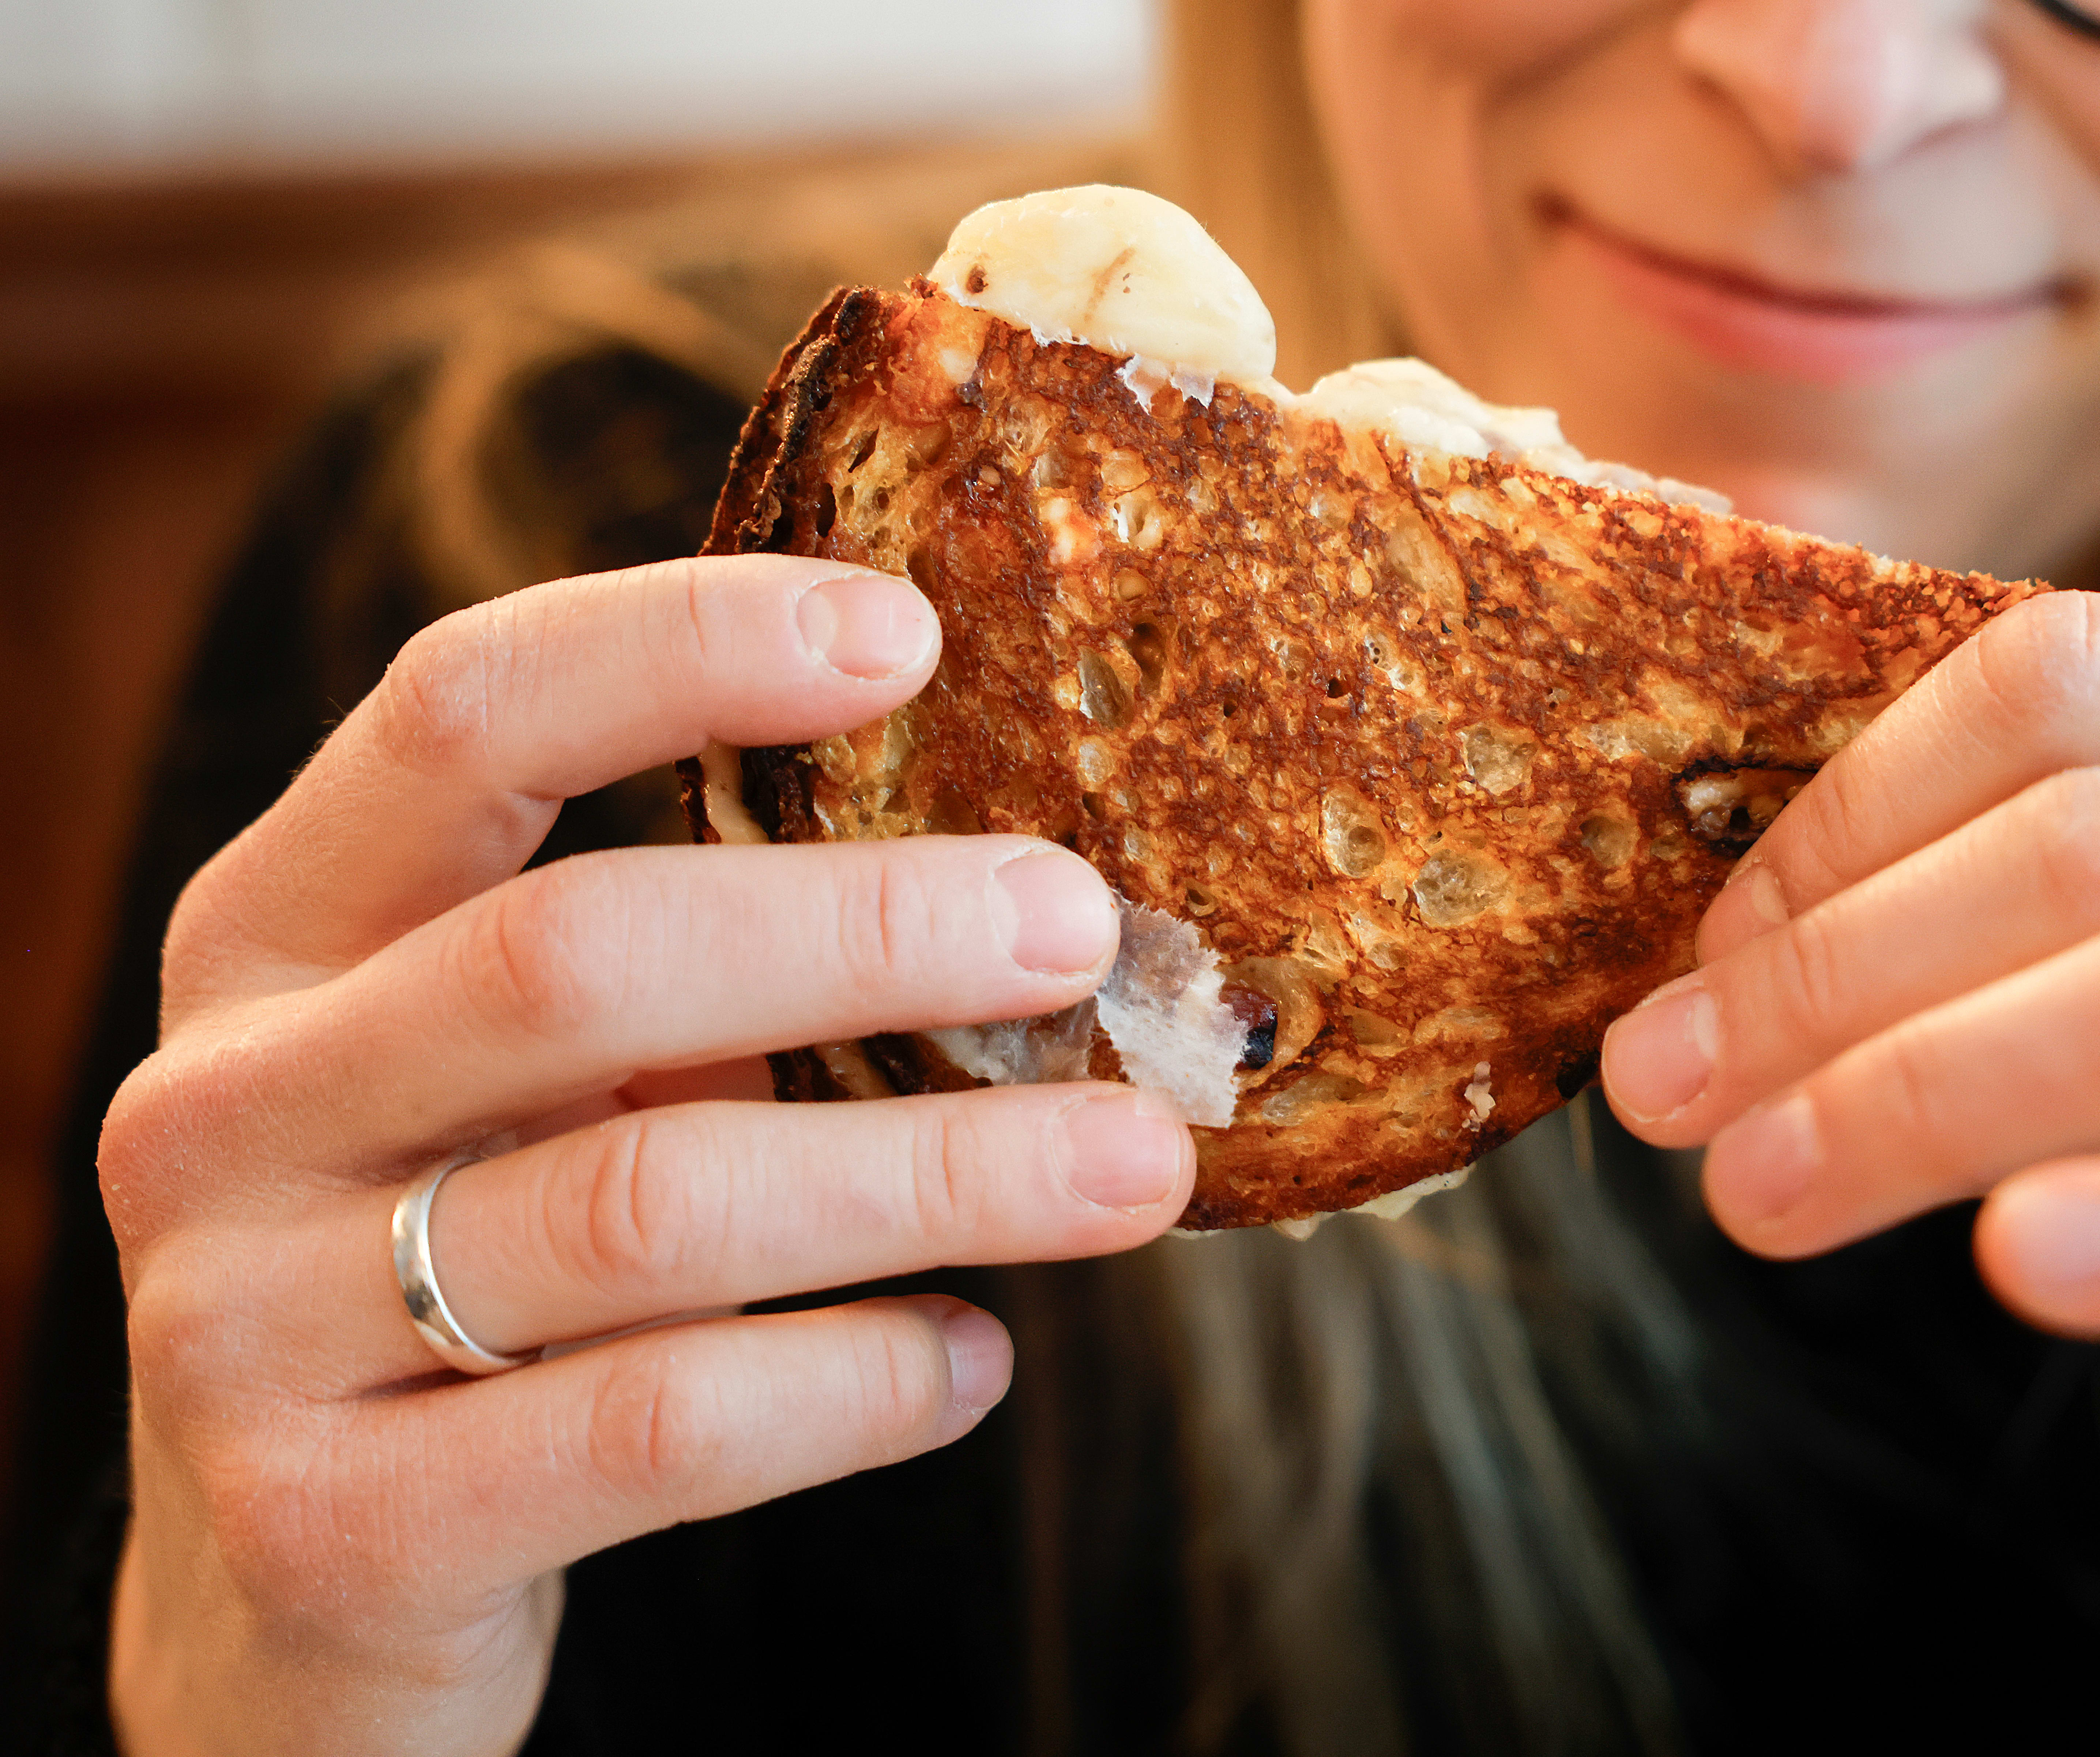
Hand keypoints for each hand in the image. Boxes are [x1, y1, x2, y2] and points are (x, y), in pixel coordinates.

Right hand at [100, 555, 1195, 1755]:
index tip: (905, 633)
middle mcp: (224, 1106)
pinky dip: (856, 1382)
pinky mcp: (334, 1530)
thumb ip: (678, 985)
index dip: (679, 646)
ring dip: (934, 1174)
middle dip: (865, 930)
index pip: (462, 718)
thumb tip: (1010, 903)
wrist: (296, 1589)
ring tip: (1131, 1169)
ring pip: (651, 1204)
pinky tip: (971, 1360)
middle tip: (1082, 931)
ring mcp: (246, 1326)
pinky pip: (657, 1424)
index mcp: (276, 938)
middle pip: (578, 955)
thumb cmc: (466, 1258)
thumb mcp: (520, 1090)